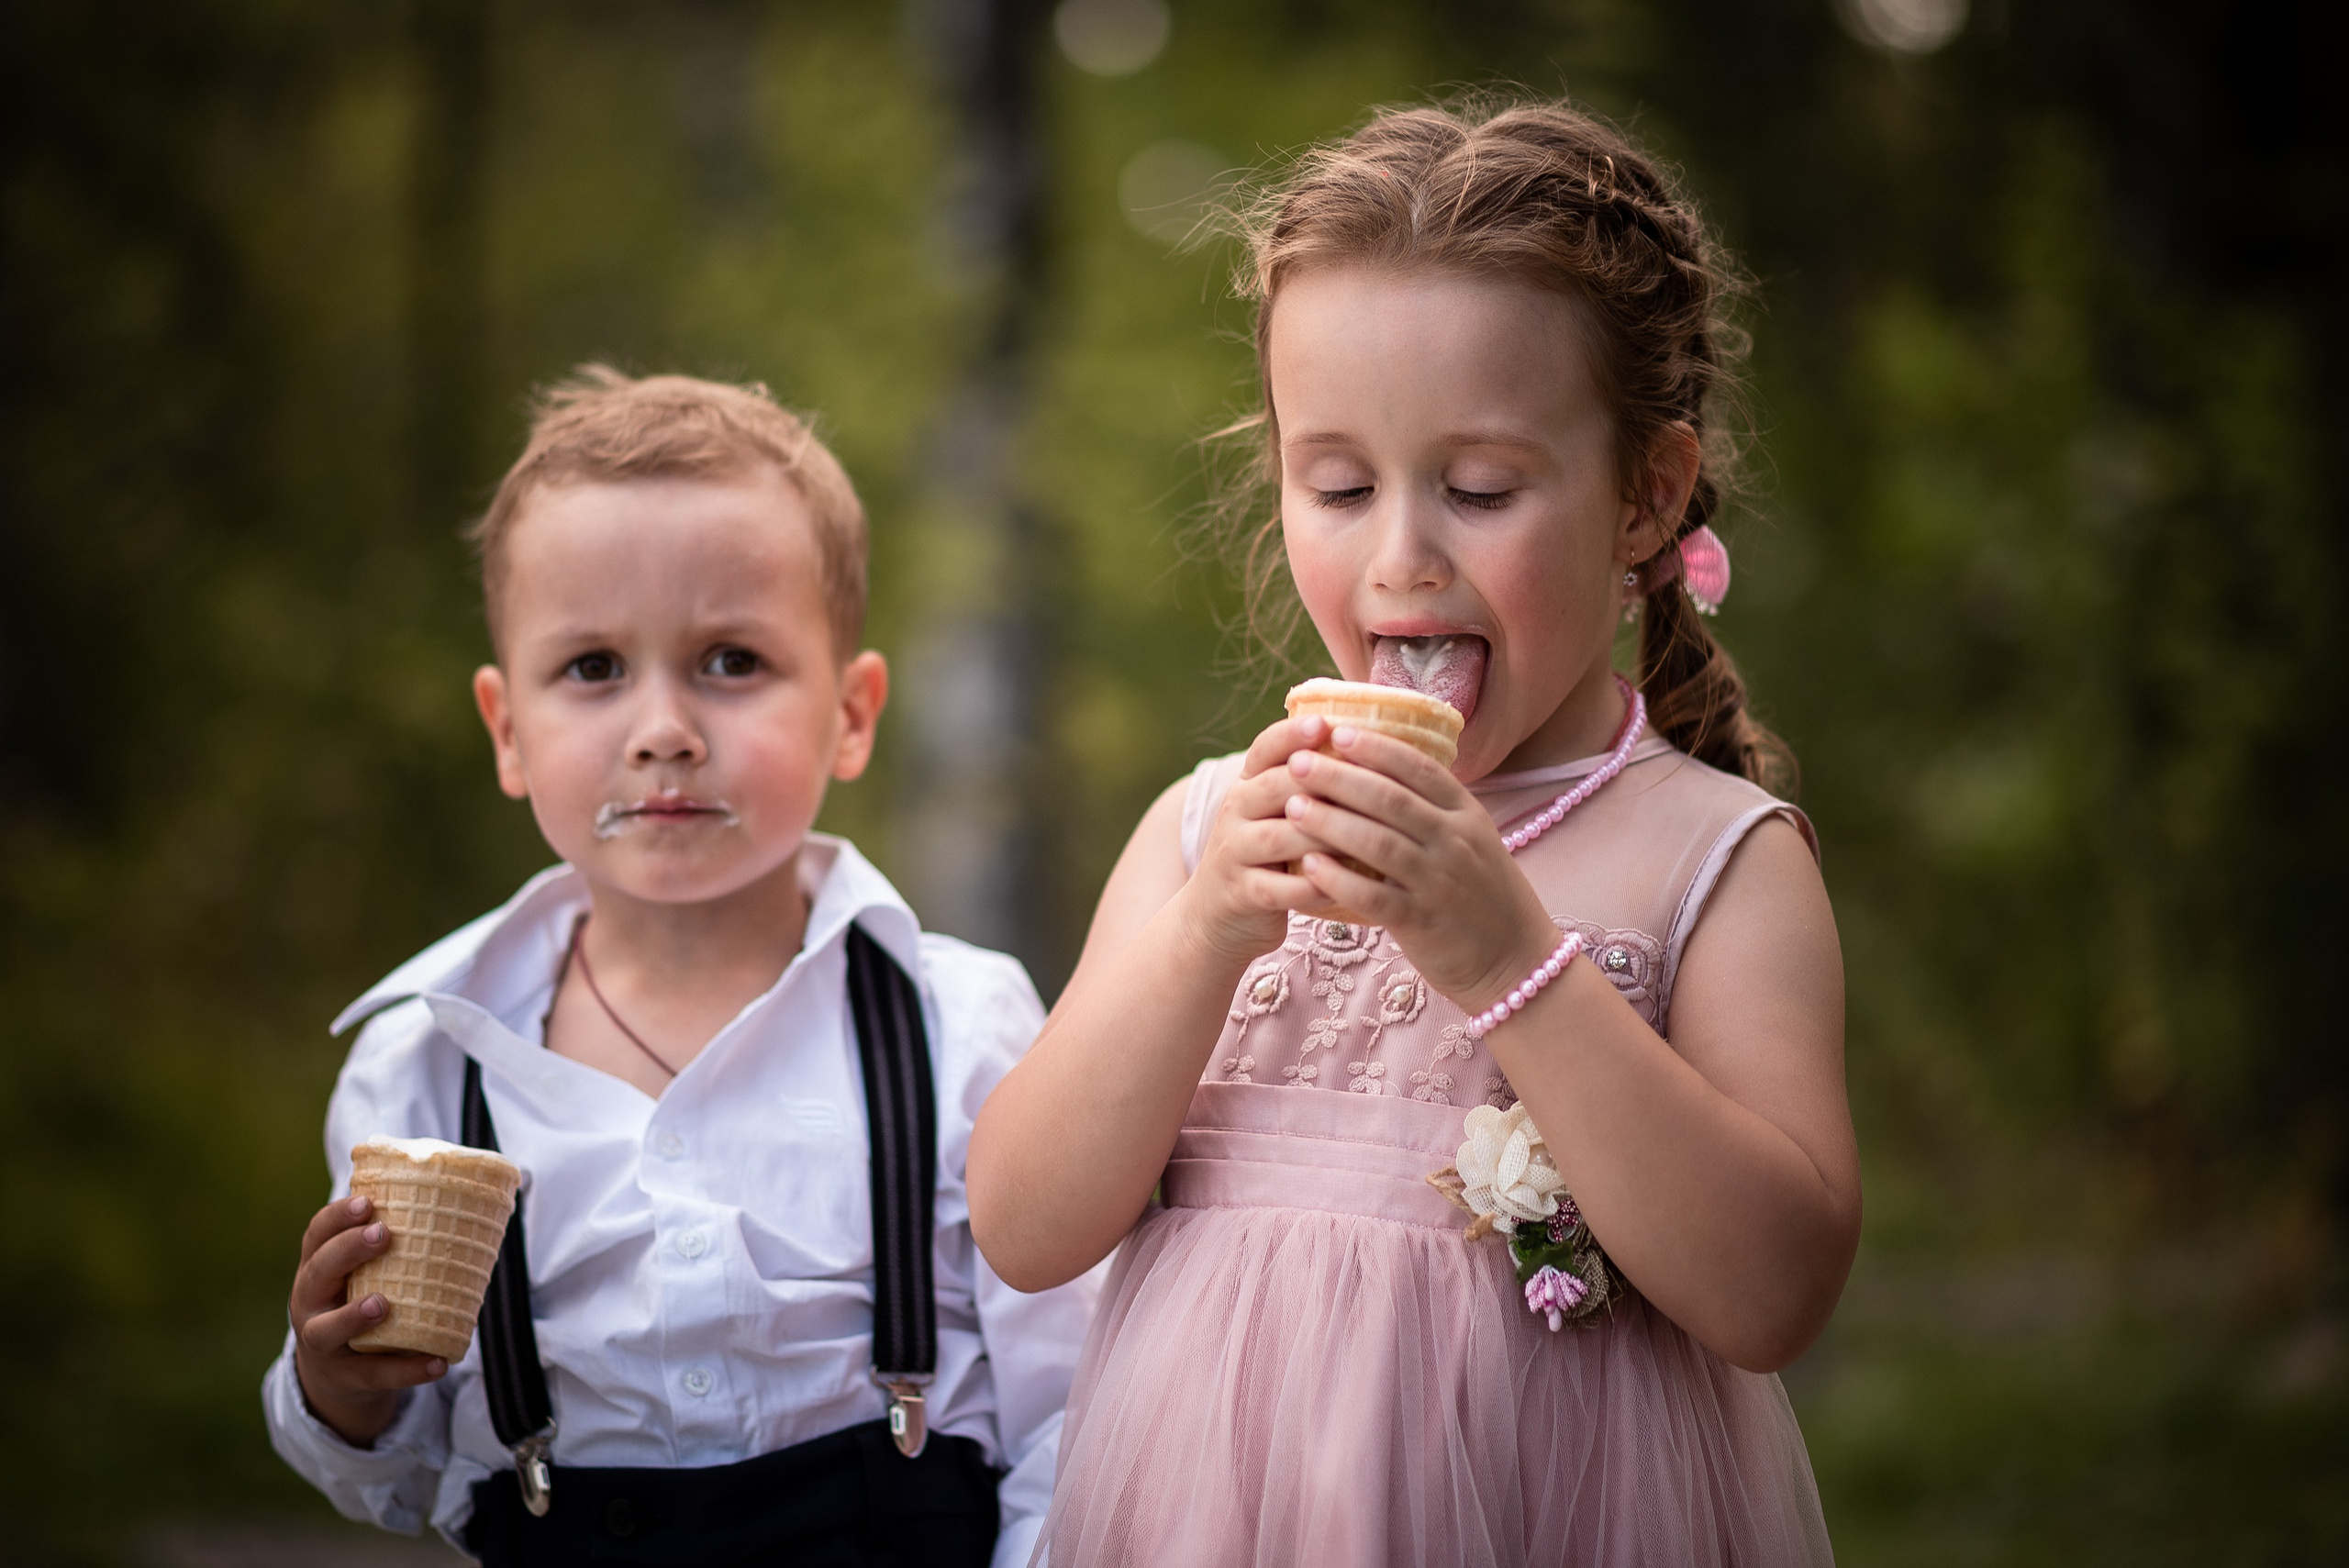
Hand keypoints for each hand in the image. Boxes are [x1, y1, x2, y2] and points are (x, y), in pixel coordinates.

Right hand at [289, 1194, 447, 1446]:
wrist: (335, 1373)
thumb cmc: (358, 1301)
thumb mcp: (359, 1274)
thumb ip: (389, 1246)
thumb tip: (456, 1204)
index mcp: (316, 1268)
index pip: (317, 1235)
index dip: (337, 1217)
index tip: (367, 1202)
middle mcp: (310, 1302)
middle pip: (318, 1274)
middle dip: (347, 1251)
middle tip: (382, 1234)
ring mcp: (322, 1343)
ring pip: (327, 1330)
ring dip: (353, 1317)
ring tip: (381, 1304)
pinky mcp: (347, 1377)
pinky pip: (374, 1374)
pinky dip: (406, 1370)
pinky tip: (437, 1363)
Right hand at [1175, 713, 1346, 965]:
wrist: (1217, 916)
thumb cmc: (1266, 856)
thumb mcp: (1274, 813)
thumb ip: (1307, 784)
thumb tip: (1370, 745)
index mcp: (1247, 784)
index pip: (1265, 748)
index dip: (1292, 734)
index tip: (1324, 722)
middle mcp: (1235, 812)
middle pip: (1276, 786)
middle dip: (1322, 782)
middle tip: (1371, 781)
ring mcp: (1234, 853)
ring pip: (1279, 837)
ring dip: (1323, 835)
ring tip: (1368, 836)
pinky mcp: (1241, 895)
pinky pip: (1278, 889)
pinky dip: (1312, 887)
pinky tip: (1344, 886)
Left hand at [1279, 725, 1560, 1009]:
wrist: (1516, 959)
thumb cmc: (1483, 894)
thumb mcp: (1471, 839)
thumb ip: (1433, 808)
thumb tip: (1380, 769)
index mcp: (1466, 814)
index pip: (1420, 768)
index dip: (1377, 748)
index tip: (1338, 732)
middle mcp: (1455, 842)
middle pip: (1391, 799)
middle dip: (1340, 777)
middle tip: (1297, 762)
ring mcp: (1439, 882)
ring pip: (1379, 843)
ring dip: (1332, 823)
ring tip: (1294, 808)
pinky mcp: (1422, 922)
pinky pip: (1374, 897)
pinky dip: (1340, 880)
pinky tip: (1309, 867)